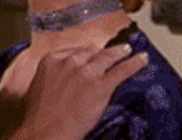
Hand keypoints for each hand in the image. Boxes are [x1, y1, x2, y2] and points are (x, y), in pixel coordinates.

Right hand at [10, 44, 147, 139]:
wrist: (45, 131)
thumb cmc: (39, 114)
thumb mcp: (41, 84)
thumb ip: (55, 74)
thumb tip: (65, 77)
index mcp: (52, 59)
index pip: (75, 51)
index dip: (86, 54)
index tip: (92, 56)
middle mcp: (70, 61)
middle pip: (92, 51)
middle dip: (102, 52)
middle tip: (112, 52)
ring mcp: (87, 72)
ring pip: (108, 57)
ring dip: (120, 52)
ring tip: (127, 50)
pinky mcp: (101, 86)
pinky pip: (121, 71)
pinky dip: (134, 64)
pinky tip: (142, 59)